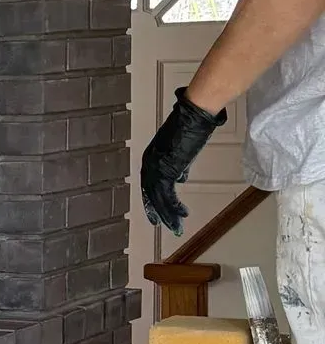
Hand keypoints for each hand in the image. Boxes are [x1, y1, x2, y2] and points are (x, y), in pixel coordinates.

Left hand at [139, 87, 225, 233]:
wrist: (195, 117)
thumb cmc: (192, 127)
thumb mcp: (181, 150)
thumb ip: (178, 165)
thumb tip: (180, 178)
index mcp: (151, 156)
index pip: (148, 184)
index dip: (151, 199)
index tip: (155, 212)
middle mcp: (150, 162)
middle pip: (150, 193)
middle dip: (156, 211)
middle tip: (160, 225)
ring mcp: (156, 166)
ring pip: (158, 198)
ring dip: (168, 214)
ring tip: (176, 226)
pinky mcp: (166, 169)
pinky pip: (167, 195)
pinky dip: (174, 207)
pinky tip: (182, 214)